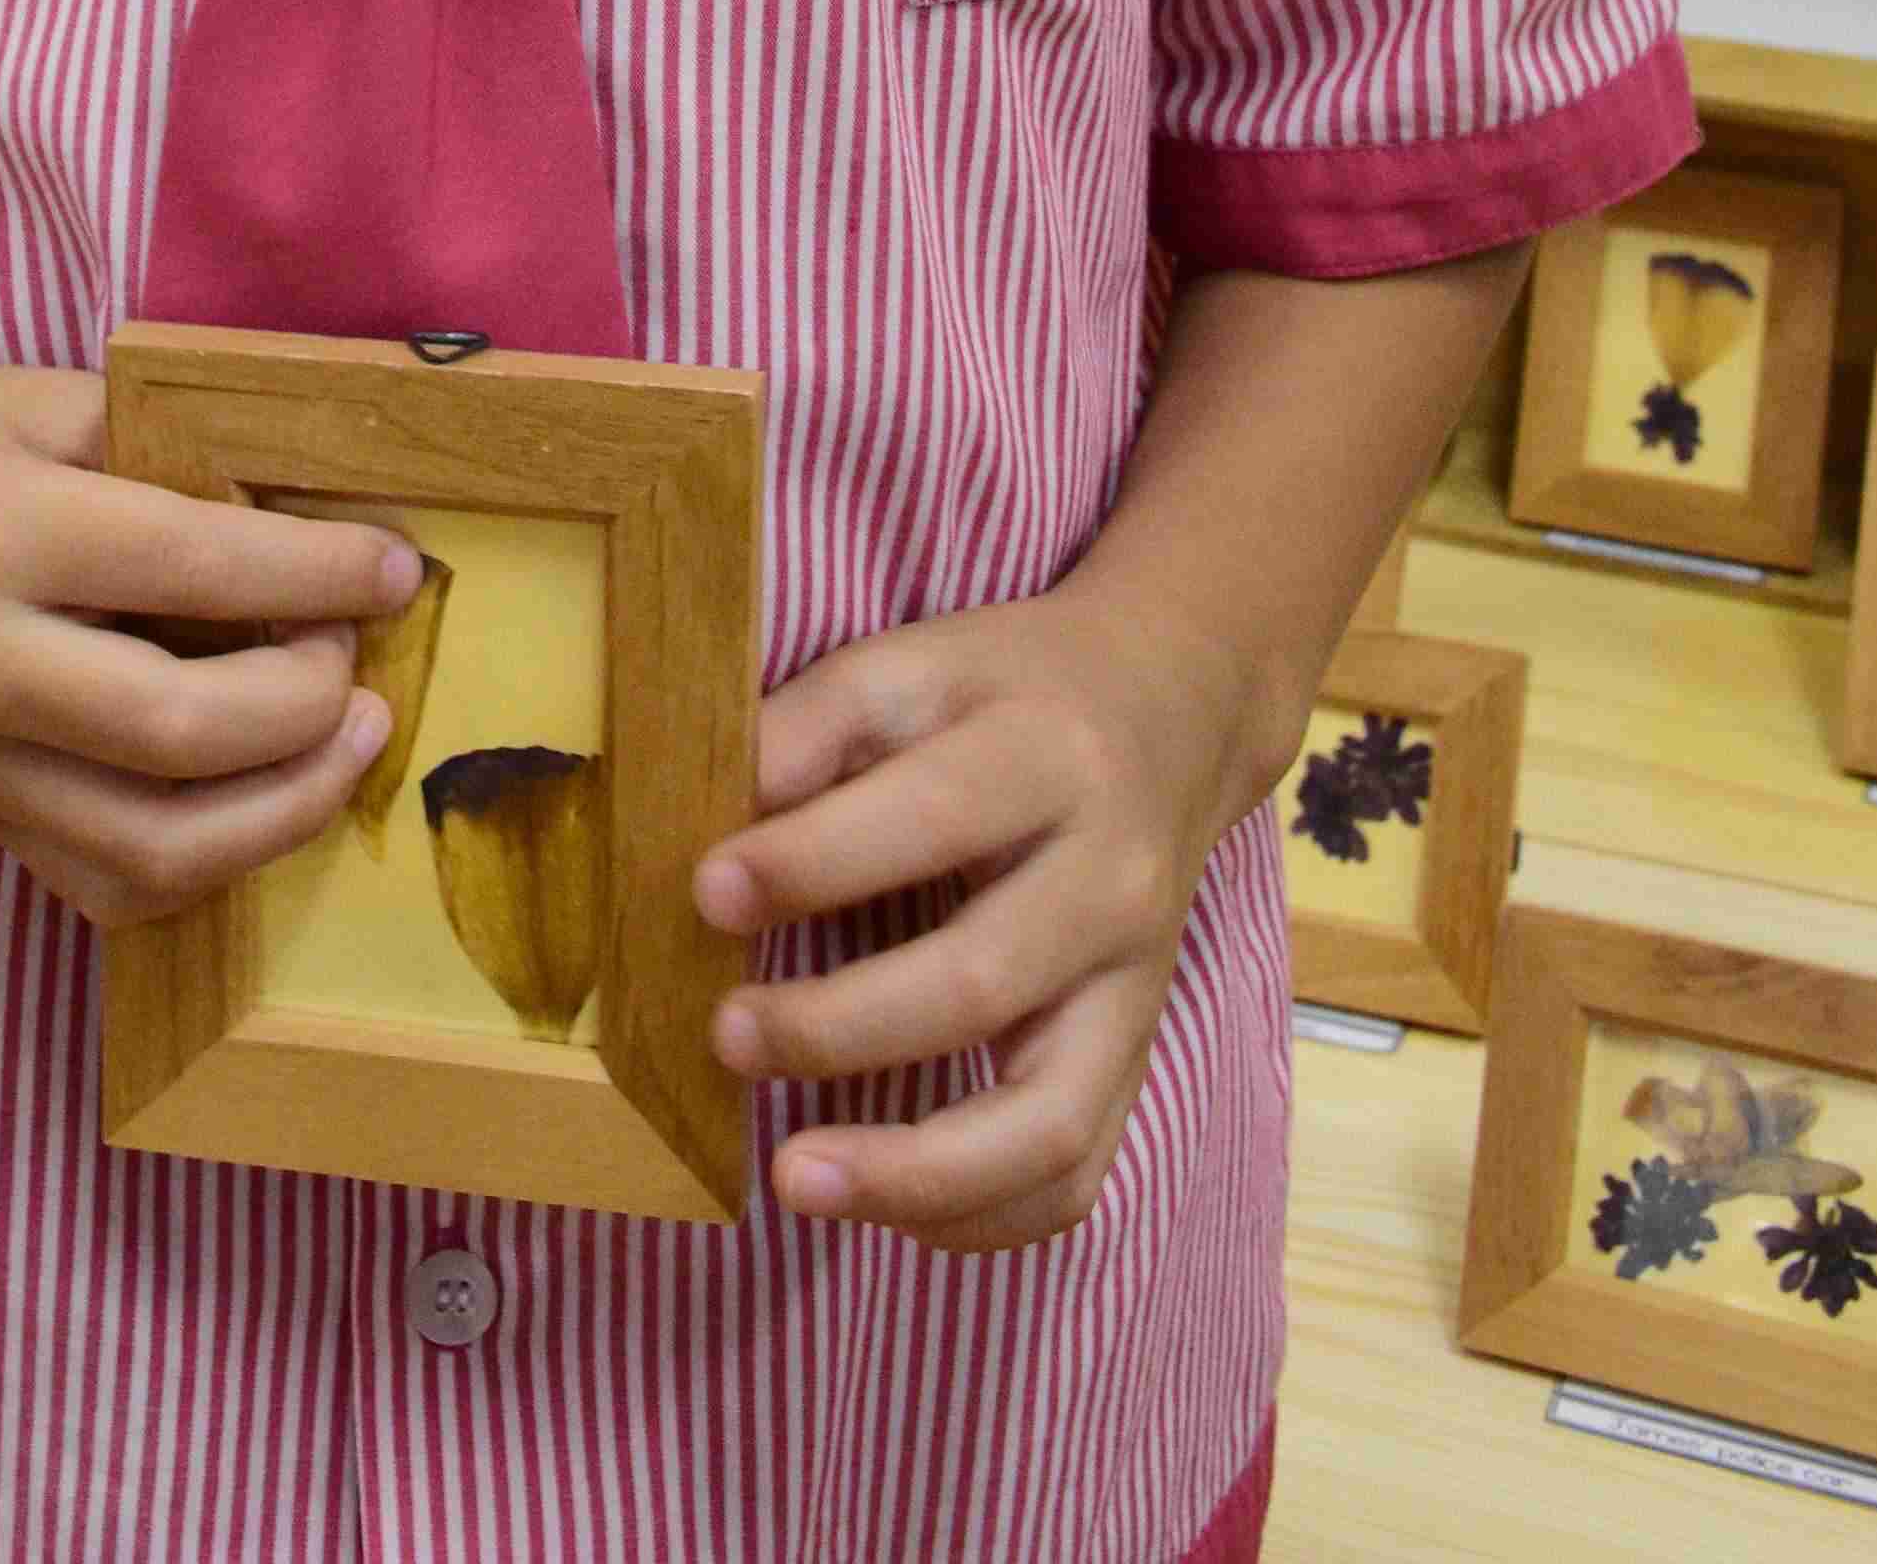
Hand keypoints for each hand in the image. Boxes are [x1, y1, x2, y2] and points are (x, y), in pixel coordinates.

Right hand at [0, 355, 423, 932]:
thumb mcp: (34, 402)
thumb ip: (162, 454)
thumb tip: (306, 519)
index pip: (193, 564)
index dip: (319, 572)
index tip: (398, 568)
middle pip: (181, 731)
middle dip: (306, 704)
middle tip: (359, 660)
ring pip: (150, 847)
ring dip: (279, 812)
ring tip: (341, 744)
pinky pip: (99, 885)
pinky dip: (198, 865)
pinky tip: (253, 805)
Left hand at [688, 588, 1259, 1251]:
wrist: (1170, 709)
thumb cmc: (1011, 692)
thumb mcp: (919, 662)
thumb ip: (813, 721)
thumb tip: (710, 807)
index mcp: (1048, 758)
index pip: (932, 816)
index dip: (813, 861)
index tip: (706, 892)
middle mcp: (1108, 882)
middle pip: (980, 984)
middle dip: (838, 1027)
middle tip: (725, 1033)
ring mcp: (1132, 988)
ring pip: (1048, 1122)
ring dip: (913, 1170)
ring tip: (793, 1176)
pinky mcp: (1132, 1057)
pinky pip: (1071, 1174)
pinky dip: (975, 1214)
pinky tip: (877, 1202)